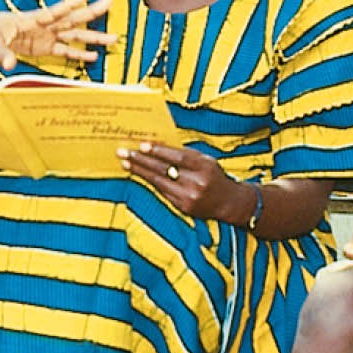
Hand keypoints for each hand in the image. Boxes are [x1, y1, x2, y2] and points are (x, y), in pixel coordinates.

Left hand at [0, 0, 115, 69]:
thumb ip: (2, 54)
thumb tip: (9, 65)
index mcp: (30, 19)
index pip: (53, 11)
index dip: (69, 3)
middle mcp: (42, 26)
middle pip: (71, 19)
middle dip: (91, 12)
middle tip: (110, 2)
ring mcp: (44, 36)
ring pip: (73, 35)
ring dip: (92, 37)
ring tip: (113, 38)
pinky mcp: (42, 47)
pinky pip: (64, 50)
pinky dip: (78, 53)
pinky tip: (93, 56)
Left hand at [118, 142, 244, 222]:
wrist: (228, 203)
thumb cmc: (214, 175)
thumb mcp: (206, 160)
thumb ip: (185, 154)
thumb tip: (159, 145)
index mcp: (204, 167)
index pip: (178, 158)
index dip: (159, 151)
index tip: (142, 145)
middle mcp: (197, 183)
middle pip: (164, 169)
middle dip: (142, 160)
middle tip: (124, 152)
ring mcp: (189, 197)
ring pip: (159, 182)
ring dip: (140, 171)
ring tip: (125, 163)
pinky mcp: (183, 207)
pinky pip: (162, 192)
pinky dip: (149, 182)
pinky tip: (138, 174)